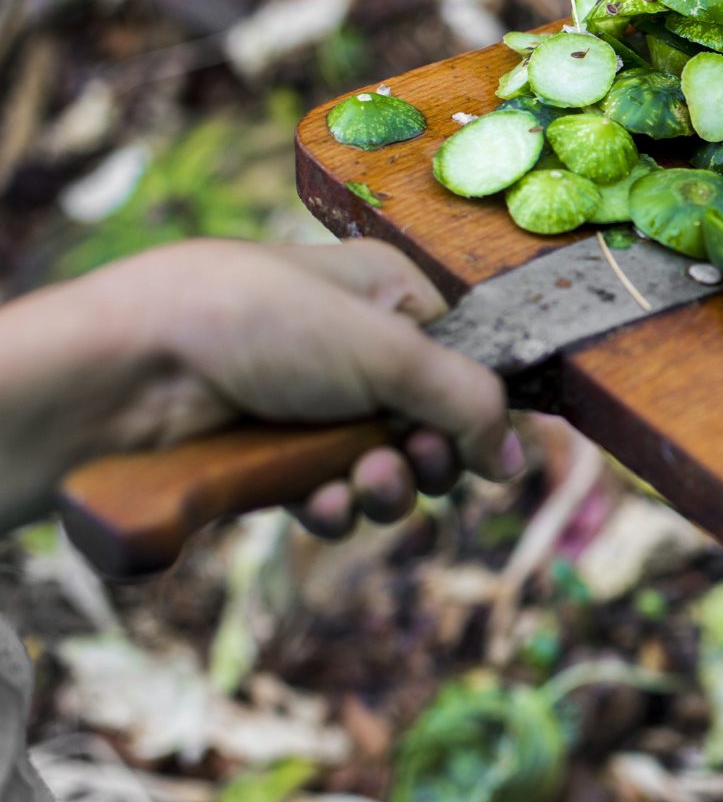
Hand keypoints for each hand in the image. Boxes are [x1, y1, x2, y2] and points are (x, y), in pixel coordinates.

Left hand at [0, 239, 520, 534]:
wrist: (126, 374)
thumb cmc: (253, 325)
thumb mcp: (388, 349)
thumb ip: (470, 401)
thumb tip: (516, 460)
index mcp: (385, 293)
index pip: (465, 356)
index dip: (480, 404)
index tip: (484, 438)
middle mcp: (351, 348)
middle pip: (432, 422)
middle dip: (431, 455)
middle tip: (415, 462)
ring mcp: (308, 407)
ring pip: (384, 468)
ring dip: (385, 487)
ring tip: (362, 483)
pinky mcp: (270, 461)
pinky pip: (329, 498)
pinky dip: (334, 508)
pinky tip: (317, 503)